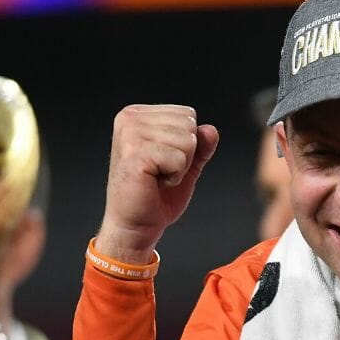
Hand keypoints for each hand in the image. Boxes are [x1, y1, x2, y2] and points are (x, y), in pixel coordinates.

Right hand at [95, 104, 219, 263]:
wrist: (135, 225)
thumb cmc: (154, 196)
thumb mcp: (185, 165)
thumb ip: (200, 146)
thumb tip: (210, 130)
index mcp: (137, 115)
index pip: (187, 114)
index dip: (186, 144)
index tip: (163, 161)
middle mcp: (130, 119)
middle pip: (189, 125)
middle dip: (185, 155)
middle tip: (160, 172)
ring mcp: (130, 135)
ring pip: (187, 141)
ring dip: (179, 167)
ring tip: (157, 177)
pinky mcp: (135, 154)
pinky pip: (179, 159)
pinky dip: (174, 177)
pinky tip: (154, 183)